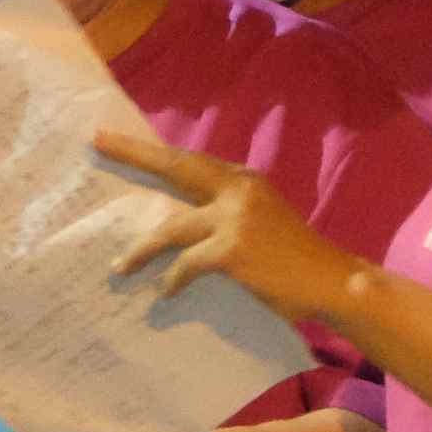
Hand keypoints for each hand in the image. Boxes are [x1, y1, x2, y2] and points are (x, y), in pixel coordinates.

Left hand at [92, 128, 361, 326]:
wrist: (333, 282)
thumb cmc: (293, 259)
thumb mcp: (259, 221)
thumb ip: (224, 213)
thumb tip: (175, 224)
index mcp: (243, 180)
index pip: (188, 161)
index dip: (151, 151)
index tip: (114, 138)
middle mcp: (238, 189)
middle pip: (176, 167)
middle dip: (135, 155)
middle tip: (98, 144)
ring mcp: (235, 218)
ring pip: (171, 229)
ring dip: (141, 251)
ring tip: (119, 268)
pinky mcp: (233, 250)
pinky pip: (186, 264)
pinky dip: (173, 280)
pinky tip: (166, 293)